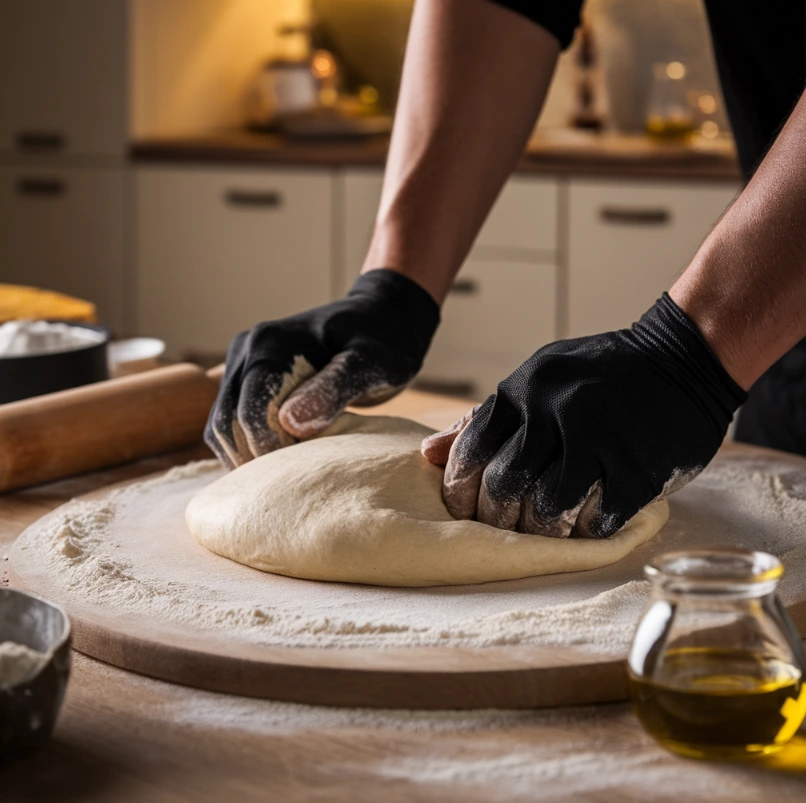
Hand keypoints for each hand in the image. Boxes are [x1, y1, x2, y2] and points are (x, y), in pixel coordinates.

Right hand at [206, 269, 438, 467]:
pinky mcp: (249, 380)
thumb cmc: (383, 341)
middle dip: (254, 458)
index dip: (269, 448)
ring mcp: (244, 364)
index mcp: (271, 343)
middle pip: (227, 420)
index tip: (301, 473)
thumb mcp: (371, 362)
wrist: (382, 318)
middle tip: (291, 486)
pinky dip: (247, 447)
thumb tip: (290, 422)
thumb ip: (333, 387)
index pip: (250, 409)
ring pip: (222, 425)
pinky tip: (276, 467)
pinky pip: (232, 422)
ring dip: (246, 457)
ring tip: (283, 480)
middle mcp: (247, 349)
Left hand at [422, 294, 745, 537]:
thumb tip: (429, 455)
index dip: (460, 490)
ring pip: (547, 508)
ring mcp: (599, 438)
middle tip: (503, 529)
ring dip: (541, 532)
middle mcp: (556, 410)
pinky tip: (589, 523)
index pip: (472, 450)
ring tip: (546, 531)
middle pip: (504, 486)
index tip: (464, 510)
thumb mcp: (535, 380)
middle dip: (495, 519)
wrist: (681, 359)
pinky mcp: (639, 466)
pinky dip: (588, 530)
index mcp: (524, 390)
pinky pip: (599, 517)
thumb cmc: (598, 377)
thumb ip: (484, 418)